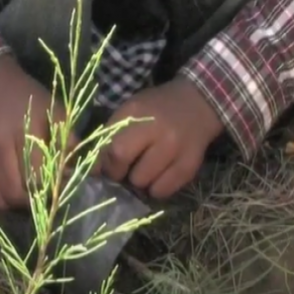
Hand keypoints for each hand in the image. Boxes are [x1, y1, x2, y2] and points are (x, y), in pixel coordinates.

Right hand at [0, 55, 77, 208]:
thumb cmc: (29, 97)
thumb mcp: (57, 111)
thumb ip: (70, 142)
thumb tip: (84, 172)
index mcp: (28, 133)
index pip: (40, 179)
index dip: (52, 192)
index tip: (62, 189)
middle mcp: (2, 147)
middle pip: (17, 195)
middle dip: (34, 204)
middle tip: (46, 198)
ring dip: (16, 205)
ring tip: (30, 197)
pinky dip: (3, 197)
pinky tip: (15, 188)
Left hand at [100, 77, 223, 197]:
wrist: (198, 103)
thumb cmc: (156, 108)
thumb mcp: (130, 111)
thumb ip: (111, 136)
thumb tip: (95, 170)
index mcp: (136, 112)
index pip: (111, 149)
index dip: (103, 165)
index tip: (103, 169)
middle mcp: (157, 130)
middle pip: (125, 166)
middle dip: (119, 173)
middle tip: (124, 169)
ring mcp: (175, 148)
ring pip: (143, 182)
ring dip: (139, 180)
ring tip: (146, 168)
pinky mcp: (189, 165)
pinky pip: (163, 191)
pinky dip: (157, 188)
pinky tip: (159, 174)